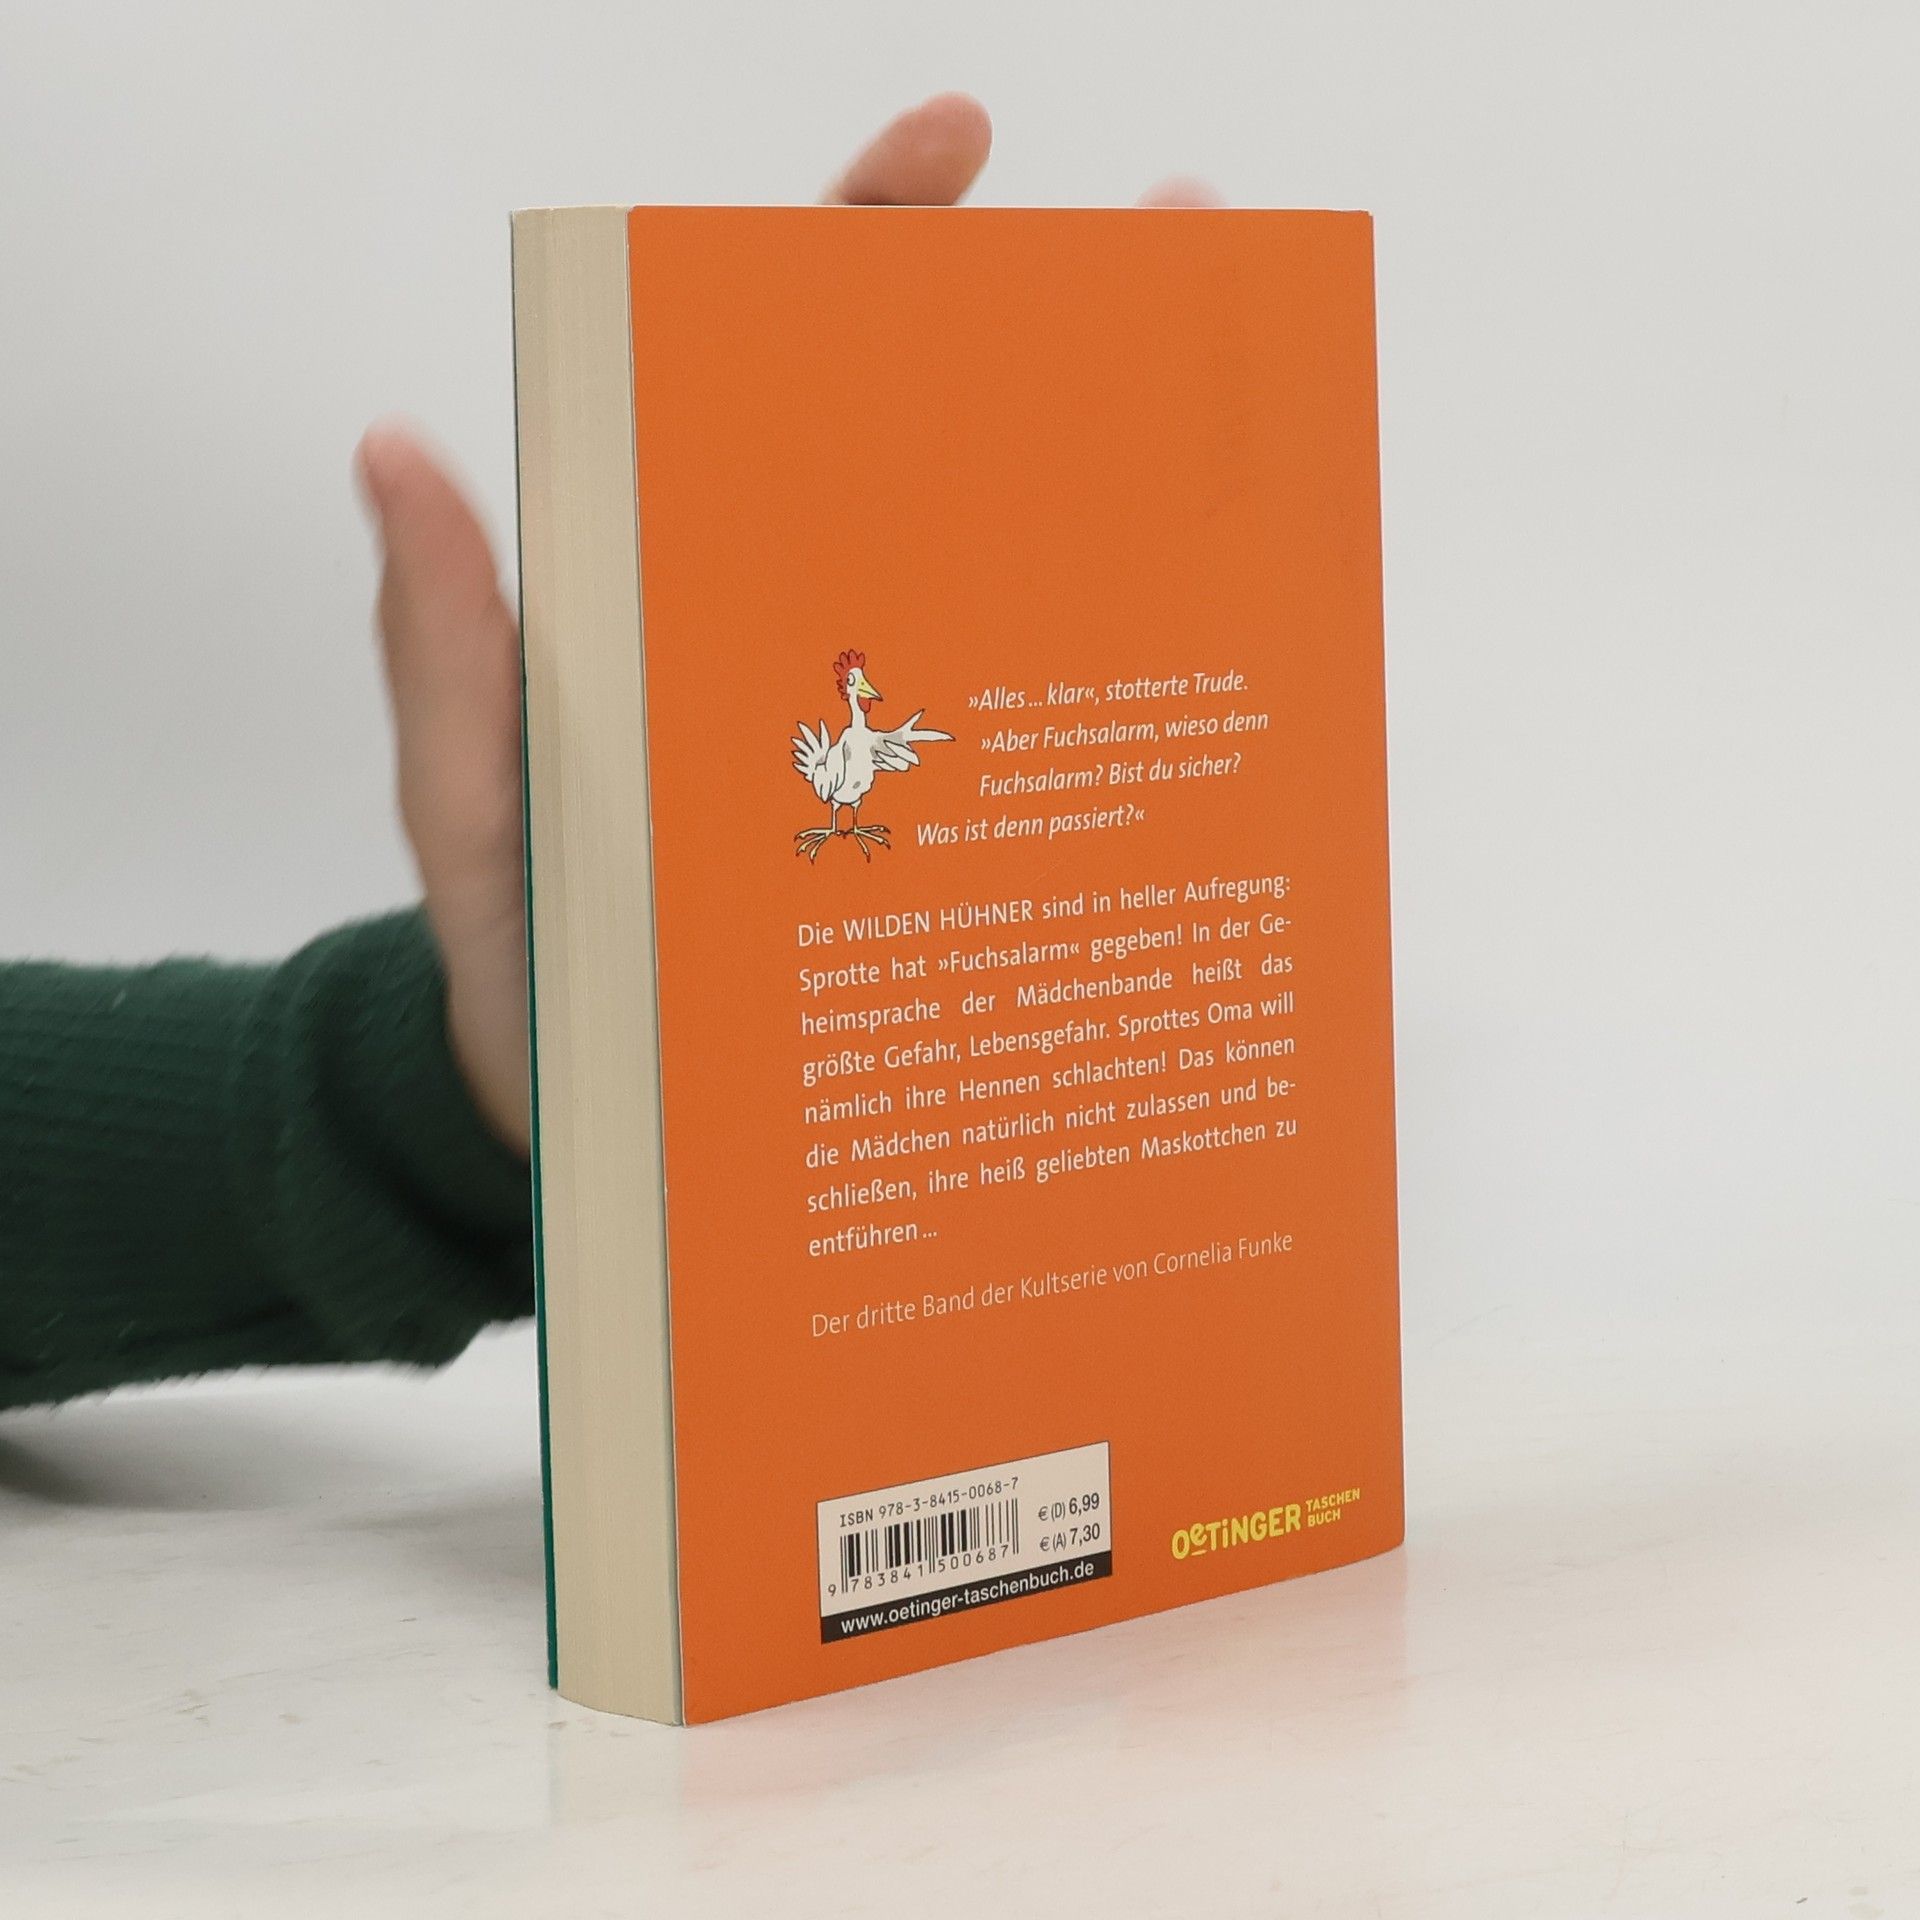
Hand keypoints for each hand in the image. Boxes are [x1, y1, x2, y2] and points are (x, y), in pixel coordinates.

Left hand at [354, 94, 1218, 1154]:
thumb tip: (397, 456)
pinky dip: (1115, 699)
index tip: (950, 157)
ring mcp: (883, 755)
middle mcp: (791, 656)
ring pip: (999, 593)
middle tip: (1162, 237)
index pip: (757, 396)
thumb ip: (450, 670)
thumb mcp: (471, 827)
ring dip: (1110, 501)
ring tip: (1230, 413)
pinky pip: (1032, 756)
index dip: (849, 261)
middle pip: (913, 462)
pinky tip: (1211, 658)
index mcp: (678, 611)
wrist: (606, 1166)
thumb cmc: (523, 995)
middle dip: (1035, 341)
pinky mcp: (944, 859)